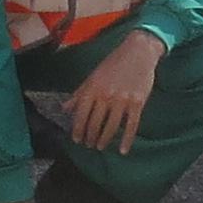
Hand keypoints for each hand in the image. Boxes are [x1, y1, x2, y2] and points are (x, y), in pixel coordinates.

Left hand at [67, 30, 164, 155]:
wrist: (138, 51)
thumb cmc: (114, 63)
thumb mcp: (93, 76)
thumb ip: (79, 93)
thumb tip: (65, 108)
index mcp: (92, 88)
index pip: (81, 114)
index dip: (77, 129)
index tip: (76, 139)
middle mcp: (105, 95)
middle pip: (95, 123)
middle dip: (90, 137)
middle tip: (89, 144)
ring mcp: (122, 100)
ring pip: (111, 126)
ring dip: (104, 140)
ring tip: (100, 146)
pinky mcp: (137, 103)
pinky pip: (131, 126)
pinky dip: (127, 140)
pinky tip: (123, 150)